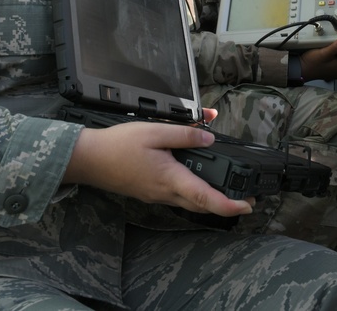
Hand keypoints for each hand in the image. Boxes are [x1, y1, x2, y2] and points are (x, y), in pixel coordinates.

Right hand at [63, 115, 253, 216]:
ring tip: (226, 190)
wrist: (88, 159)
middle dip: (226, 204)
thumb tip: (209, 138)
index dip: (229, 204)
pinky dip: (193, 192)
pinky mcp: (149, 191)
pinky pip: (177, 196)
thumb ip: (185, 134)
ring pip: (189, 202)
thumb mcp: (155, 131)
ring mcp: (156, 195)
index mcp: (170, 178)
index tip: (247, 205)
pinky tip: (195, 178)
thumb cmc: (118, 145)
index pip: (206, 197)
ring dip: (209, 199)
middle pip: (201, 204)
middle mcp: (165, 192)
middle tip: (245, 198)